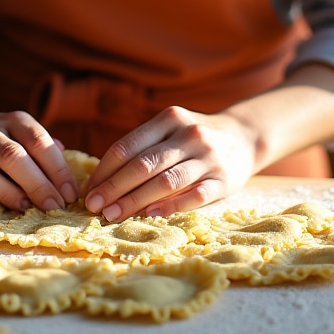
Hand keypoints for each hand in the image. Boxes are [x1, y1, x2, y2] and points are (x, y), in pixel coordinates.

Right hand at [0, 106, 79, 212]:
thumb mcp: (25, 137)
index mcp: (14, 119)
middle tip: (53, 207)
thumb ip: (45, 153)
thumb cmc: (2, 142)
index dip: (56, 169)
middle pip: (11, 155)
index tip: (70, 195)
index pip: (38, 141)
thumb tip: (68, 179)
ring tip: (24, 207)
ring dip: (4, 191)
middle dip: (36, 184)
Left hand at [83, 105, 258, 219]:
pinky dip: (170, 207)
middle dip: (114, 188)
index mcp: (169, 118)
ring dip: (135, 201)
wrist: (244, 136)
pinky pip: (194, 196)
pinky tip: (151, 215)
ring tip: (112, 215)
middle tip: (93, 207)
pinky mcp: (224, 180)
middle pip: (143, 164)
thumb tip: (100, 181)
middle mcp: (188, 134)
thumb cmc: (192, 138)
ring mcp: (208, 157)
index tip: (88, 191)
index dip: (104, 171)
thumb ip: (142, 148)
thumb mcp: (169, 130)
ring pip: (165, 181)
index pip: (127, 146)